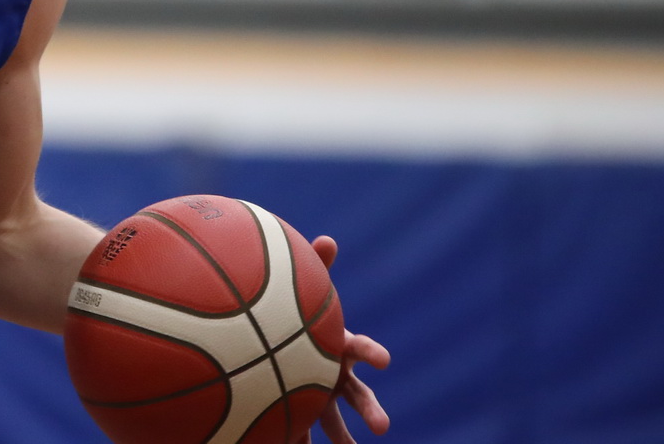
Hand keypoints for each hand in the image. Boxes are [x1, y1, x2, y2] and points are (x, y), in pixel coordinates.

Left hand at [304, 235, 391, 443]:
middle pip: (359, 396)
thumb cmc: (298, 316)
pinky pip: (299, 428)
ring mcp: (318, 396)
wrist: (279, 343)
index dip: (372, 352)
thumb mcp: (305, 291)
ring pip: (333, 421)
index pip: (361, 348)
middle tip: (382, 426)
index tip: (384, 360)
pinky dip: (297, 439)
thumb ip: (316, 267)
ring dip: (342, 438)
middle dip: (371, 410)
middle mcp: (335, 377)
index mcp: (339, 348)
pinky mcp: (299, 408)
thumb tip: (328, 239)